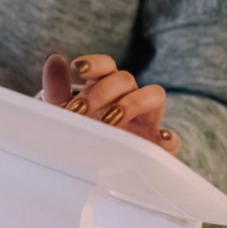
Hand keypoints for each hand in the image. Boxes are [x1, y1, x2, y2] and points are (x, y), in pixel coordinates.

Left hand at [41, 54, 180, 154]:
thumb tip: (54, 60)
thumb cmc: (83, 133)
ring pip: (153, 95)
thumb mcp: (65, 114)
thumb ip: (58, 88)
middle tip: (80, 110)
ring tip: (110, 120)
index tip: (78, 69)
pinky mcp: (157, 146)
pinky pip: (172, 140)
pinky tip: (160, 138)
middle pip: (125, 79)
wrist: (96, 167)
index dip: (94, 63)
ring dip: (133, 103)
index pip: (106, 66)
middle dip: (102, 92)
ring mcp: (147, 120)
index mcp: (106, 87)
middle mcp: (129, 97)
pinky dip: (169, 138)